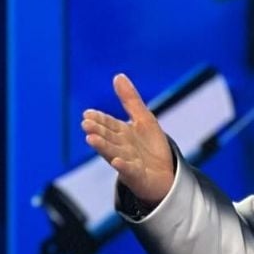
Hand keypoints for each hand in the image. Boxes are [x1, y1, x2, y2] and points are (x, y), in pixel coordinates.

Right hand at [81, 74, 174, 207]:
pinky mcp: (137, 177)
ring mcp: (128, 163)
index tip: (88, 113)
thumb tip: (118, 76)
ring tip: (92, 139)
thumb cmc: (151, 148)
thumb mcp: (144, 120)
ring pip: (113, 153)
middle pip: (108, 137)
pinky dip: (123, 167)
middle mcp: (121, 148)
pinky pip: (130, 171)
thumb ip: (130, 100)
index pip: (109, 123)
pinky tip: (117, 162)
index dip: (100, 119)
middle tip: (86, 124)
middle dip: (98, 131)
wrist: (167, 175)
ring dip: (103, 146)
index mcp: (122, 133)